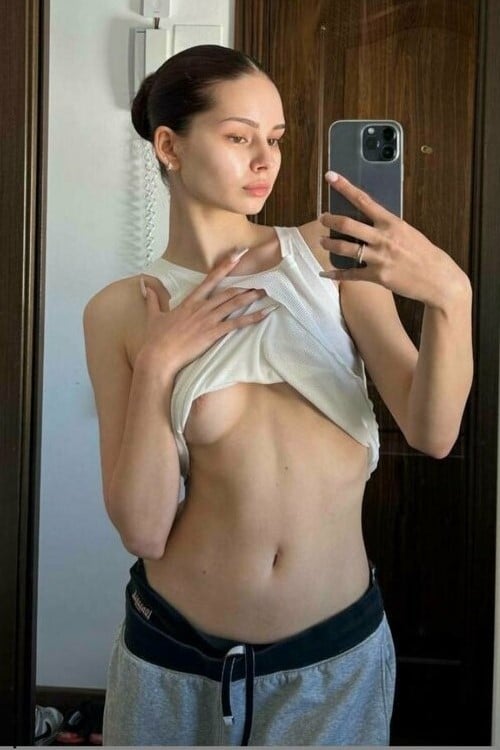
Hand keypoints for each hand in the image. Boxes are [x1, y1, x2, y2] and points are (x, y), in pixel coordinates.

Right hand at [138, 248, 271, 374]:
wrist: (158, 356)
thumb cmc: (156, 338)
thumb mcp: (154, 316)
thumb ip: (153, 299)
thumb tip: (144, 285)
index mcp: (190, 302)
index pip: (210, 279)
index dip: (225, 266)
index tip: (237, 255)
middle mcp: (202, 308)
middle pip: (228, 291)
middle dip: (246, 284)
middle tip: (261, 278)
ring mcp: (208, 320)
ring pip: (234, 304)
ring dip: (251, 297)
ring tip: (266, 292)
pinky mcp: (213, 333)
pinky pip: (237, 324)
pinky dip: (252, 318)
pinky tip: (265, 313)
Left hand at [318, 171, 469, 307]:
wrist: (437, 278)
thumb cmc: (423, 253)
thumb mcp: (407, 232)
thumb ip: (387, 227)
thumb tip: (369, 221)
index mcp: (391, 223)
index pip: (364, 200)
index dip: (345, 187)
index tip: (331, 177)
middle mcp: (383, 238)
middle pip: (348, 224)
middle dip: (330, 220)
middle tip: (322, 218)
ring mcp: (379, 258)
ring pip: (345, 248)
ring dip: (329, 244)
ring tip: (322, 242)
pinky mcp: (377, 276)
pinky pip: (350, 274)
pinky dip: (335, 274)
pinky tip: (325, 273)